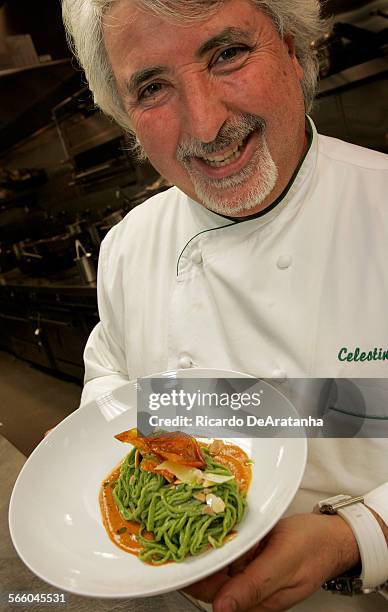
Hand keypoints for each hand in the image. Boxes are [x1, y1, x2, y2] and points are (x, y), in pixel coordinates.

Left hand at [185, 513, 359, 610]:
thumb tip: (222, 609)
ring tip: (201, 524)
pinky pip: (231, 555)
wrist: (334, 537)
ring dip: (210, 548)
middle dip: (199, 558)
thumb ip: (253, 585)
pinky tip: (223, 527)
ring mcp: (251, 577)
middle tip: (185, 530)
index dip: (193, 574)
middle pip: (210, 581)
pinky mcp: (253, 563)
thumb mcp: (284, 561)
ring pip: (218, 567)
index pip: (211, 594)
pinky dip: (224, 542)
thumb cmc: (313, 547)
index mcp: (256, 601)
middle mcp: (250, 594)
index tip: (179, 553)